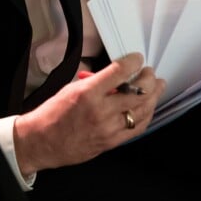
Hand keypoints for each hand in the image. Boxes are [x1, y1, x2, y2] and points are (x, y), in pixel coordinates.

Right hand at [13, 53, 165, 175]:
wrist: (43, 142)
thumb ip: (95, 82)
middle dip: (148, 79)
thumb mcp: (72, 88)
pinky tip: (149, 107)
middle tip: (150, 72)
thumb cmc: (53, 114)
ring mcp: (108, 128)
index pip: (119, 72)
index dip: (133, 62)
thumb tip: (114, 77)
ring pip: (141, 111)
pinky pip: (137, 128)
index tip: (137, 58)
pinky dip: (146, 115)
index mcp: (88, 92)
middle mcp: (101, 110)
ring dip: (153, 96)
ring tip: (157, 87)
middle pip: (137, 92)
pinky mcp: (112, 142)